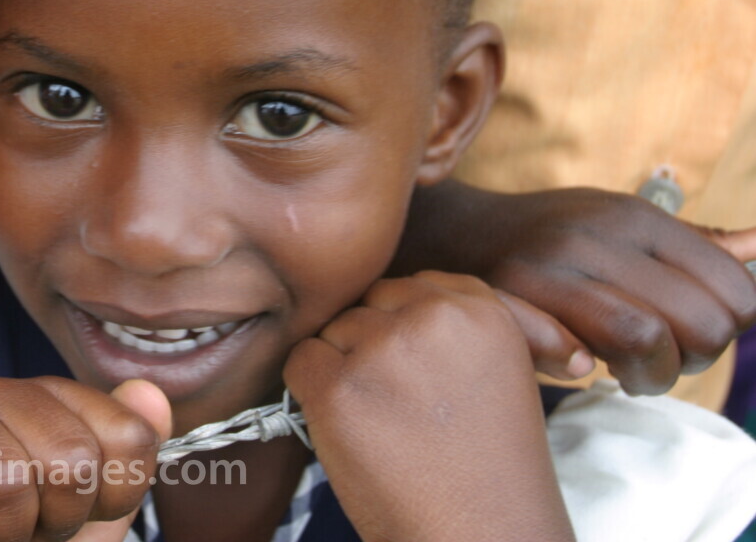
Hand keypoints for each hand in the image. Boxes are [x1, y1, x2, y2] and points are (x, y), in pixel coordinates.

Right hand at [0, 377, 170, 541]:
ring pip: (5, 481)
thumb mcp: (89, 509)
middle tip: (24, 529)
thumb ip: (127, 457)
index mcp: (57, 400)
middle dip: (54, 521)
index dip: (109, 498)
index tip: (77, 513)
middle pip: (72, 462)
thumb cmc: (11, 537)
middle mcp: (3, 394)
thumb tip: (151, 393)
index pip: (128, 438)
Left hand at [284, 273, 575, 541]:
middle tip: (401, 405)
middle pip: (373, 303)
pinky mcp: (338, 387)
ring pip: (336, 332)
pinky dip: (312, 393)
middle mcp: (434, 318)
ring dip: (346, 371)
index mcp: (483, 312)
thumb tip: (405, 296)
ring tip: (387, 427)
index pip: (419, 285)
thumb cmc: (488, 472)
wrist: (480, 538)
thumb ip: (458, 326)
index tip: (416, 366)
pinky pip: (300, 361)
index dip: (407, 327)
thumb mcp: (502, 376)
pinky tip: (351, 430)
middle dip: (374, 345)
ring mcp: (383, 350)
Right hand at [397, 179, 755, 393]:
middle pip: (701, 324)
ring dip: (650, 377)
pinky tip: (578, 363)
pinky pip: (575, 353)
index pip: (736, 290)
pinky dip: (583, 368)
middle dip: (693, 360)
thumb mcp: (619, 223)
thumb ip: (690, 244)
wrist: (449, 232)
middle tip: (659, 360)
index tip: (692, 332)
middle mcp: (597, 235)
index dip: (728, 327)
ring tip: (627, 372)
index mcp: (635, 216)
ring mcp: (550, 267)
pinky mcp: (508, 299)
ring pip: (647, 342)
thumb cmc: (549, 239)